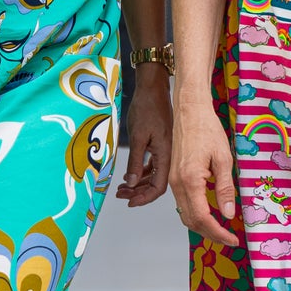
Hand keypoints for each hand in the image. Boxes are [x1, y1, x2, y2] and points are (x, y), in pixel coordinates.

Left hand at [114, 65, 172, 206]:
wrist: (153, 88)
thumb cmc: (146, 108)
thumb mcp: (137, 136)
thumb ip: (135, 161)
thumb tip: (131, 183)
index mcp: (167, 154)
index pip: (159, 186)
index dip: (145, 198)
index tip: (130, 202)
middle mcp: (169, 155)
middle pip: (156, 183)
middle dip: (138, 192)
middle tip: (121, 194)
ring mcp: (166, 150)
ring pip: (154, 175)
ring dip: (138, 183)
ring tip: (122, 187)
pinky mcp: (161, 145)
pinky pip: (153, 165)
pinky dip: (141, 172)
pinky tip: (130, 175)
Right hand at [171, 98, 239, 246]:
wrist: (189, 111)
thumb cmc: (207, 130)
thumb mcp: (224, 159)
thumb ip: (225, 189)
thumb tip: (228, 214)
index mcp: (190, 180)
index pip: (202, 218)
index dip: (218, 233)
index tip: (232, 240)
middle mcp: (177, 184)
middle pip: (191, 221)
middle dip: (210, 234)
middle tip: (229, 239)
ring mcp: (173, 181)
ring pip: (184, 214)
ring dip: (202, 225)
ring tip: (221, 229)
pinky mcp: (173, 176)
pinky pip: (182, 203)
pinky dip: (195, 213)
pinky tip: (209, 212)